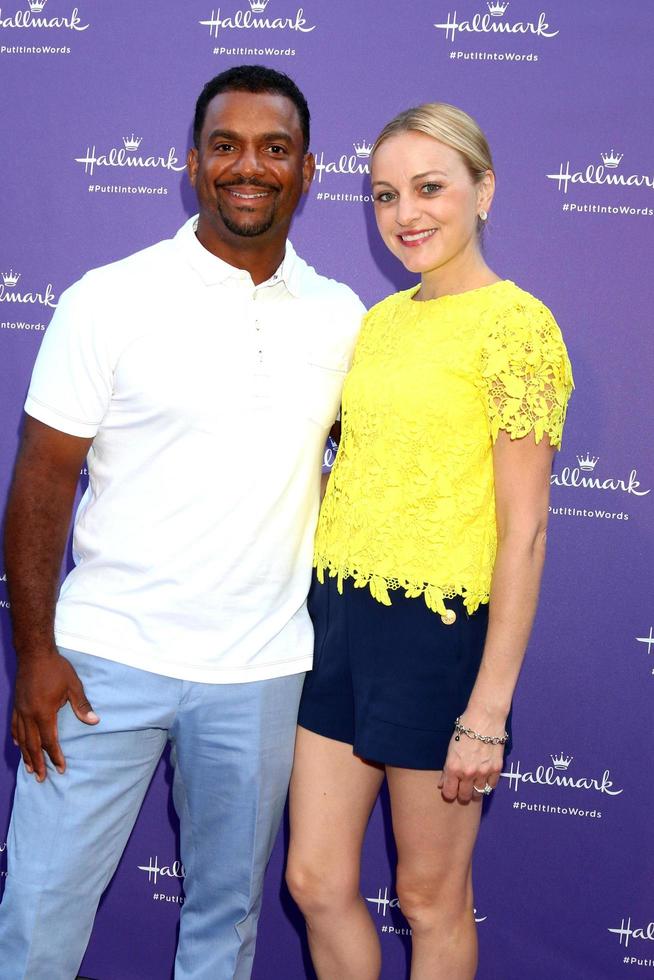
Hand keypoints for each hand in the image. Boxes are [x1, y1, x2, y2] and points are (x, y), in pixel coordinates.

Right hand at [12, 649, 98, 780]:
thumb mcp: (73, 686)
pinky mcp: (16, 704)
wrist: (34, 653)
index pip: (49, 741)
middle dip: (38, 762)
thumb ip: (82, 706)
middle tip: (41, 778)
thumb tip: (94, 722)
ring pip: (21, 738)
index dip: (55, 756)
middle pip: (33, 745)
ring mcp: (20, 710)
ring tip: (29, 769)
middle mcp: (29, 715)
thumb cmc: (56, 669)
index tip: (60, 768)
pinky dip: (17, 738)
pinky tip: (18, 744)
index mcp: (44, 713)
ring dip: (26, 755)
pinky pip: (15, 726)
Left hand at [438, 730, 503, 803]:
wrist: (485, 718)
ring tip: (474, 782)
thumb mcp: (451, 748)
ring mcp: (483, 772)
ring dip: (475, 790)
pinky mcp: (496, 769)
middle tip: (463, 787)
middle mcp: (468, 773)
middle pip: (464, 796)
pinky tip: (485, 776)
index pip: (449, 793)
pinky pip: (492, 785)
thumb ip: (447, 768)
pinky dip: (488, 783)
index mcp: (453, 767)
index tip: (451, 789)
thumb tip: (443, 784)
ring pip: (479, 794)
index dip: (449, 793)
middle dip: (462, 794)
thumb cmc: (465, 729)